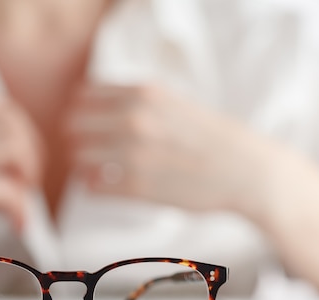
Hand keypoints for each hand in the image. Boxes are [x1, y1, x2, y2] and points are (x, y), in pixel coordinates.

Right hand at [0, 98, 42, 261]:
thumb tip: (26, 167)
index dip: (18, 126)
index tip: (21, 160)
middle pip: (8, 121)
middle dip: (32, 151)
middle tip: (27, 183)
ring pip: (13, 145)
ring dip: (29, 172)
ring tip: (21, 199)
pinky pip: (9, 189)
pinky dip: (21, 209)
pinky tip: (17, 225)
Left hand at [64, 84, 274, 211]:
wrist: (246, 171)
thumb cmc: (211, 137)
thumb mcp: (175, 102)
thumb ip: (137, 100)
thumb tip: (97, 106)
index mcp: (144, 93)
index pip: (82, 96)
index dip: (79, 111)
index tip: (87, 123)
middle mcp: (135, 119)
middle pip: (73, 125)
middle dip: (76, 137)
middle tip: (88, 148)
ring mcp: (135, 154)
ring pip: (79, 156)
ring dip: (83, 163)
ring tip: (97, 168)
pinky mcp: (139, 187)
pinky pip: (93, 187)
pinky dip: (94, 186)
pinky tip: (107, 185)